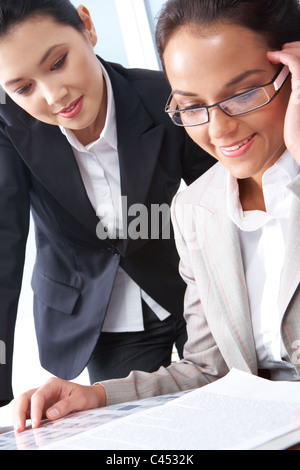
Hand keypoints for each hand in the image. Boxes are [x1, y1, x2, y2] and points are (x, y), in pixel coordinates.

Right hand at [13, 377, 105, 432]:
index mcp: (53, 384)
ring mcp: (42, 400)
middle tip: (19, 429)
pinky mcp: (41, 409)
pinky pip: (28, 413)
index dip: (35, 410)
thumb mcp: (81, 399)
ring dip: (18, 416)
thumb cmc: (87, 396)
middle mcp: (44, 390)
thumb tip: (50, 415)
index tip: (36, 425)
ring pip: (23, 404)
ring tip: (19, 430)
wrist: (91, 398)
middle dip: (19, 412)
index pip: (38, 396)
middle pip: (25, 398)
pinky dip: (23, 420)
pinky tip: (24, 429)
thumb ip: (66, 405)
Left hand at [267, 43, 299, 164]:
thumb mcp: (298, 106)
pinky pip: (295, 63)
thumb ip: (298, 93)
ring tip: (276, 53)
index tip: (287, 52)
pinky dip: (284, 56)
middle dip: (297, 48)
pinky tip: (274, 57)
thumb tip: (292, 84)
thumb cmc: (298, 130)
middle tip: (282, 49)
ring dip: (289, 50)